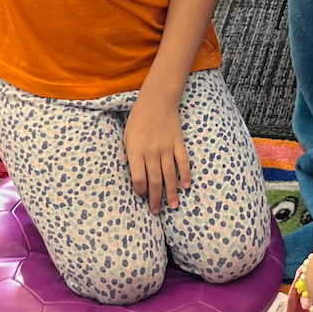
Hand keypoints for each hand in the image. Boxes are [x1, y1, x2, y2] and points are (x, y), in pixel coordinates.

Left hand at [124, 91, 191, 212]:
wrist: (157, 100)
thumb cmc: (138, 118)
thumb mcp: (126, 135)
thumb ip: (128, 154)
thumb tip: (129, 172)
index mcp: (135, 151)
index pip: (138, 178)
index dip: (140, 191)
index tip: (141, 196)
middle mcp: (151, 152)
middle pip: (154, 181)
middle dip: (155, 198)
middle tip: (156, 211)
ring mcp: (166, 148)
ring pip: (169, 175)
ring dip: (171, 192)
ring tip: (173, 206)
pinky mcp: (178, 143)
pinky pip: (183, 162)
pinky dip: (186, 174)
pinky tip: (186, 186)